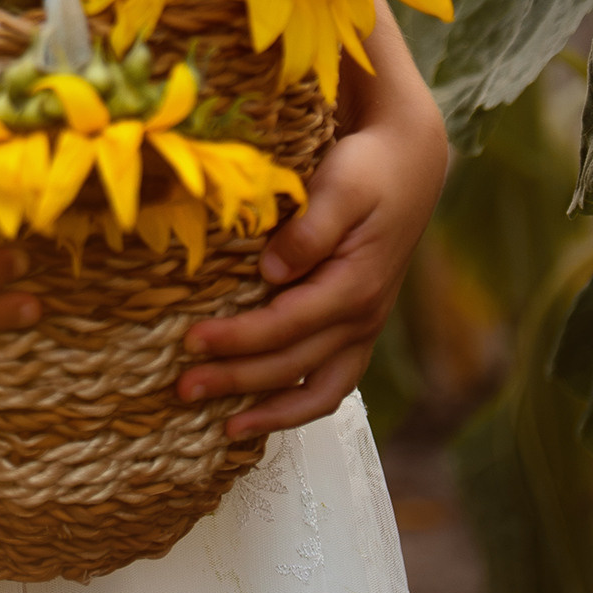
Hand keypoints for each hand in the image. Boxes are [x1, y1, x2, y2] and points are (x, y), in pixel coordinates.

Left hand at [178, 6, 448, 438]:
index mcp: (354, 285)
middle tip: (183, 388)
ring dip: (270, 411)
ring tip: (223, 427)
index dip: (237, 339)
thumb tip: (271, 271)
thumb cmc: (367, 169)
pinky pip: (331, 382)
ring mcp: (363, 327)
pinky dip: (299, 404)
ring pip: (319, 390)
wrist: (409, 165)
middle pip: (293, 365)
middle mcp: (362, 317)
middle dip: (237, 380)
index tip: (191, 341)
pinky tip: (263, 413)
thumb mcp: (340, 186)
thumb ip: (309, 229)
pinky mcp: (357, 326)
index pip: (285, 325)